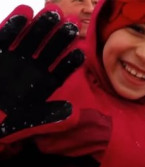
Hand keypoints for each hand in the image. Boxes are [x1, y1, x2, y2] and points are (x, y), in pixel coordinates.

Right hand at [0, 5, 83, 137]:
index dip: (71, 61)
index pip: (61, 70)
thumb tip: (71, 110)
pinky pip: (7, 37)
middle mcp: (34, 68)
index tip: (81, 51)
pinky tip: (26, 12)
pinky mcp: (0, 53)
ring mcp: (17, 58)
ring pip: (32, 39)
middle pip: (51, 50)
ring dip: (42, 26)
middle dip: (62, 36)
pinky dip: (14, 25)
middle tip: (74, 22)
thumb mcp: (31, 120)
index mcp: (45, 83)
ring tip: (54, 12)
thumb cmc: (9, 120)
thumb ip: (50, 114)